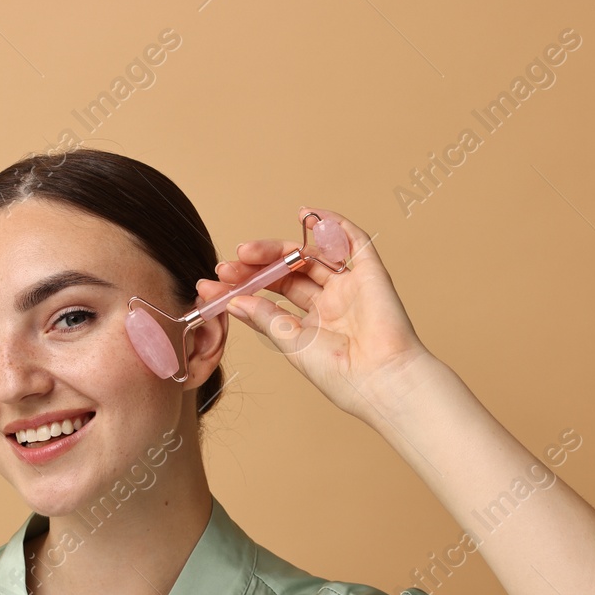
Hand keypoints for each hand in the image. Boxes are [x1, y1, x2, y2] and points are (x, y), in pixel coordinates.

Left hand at [197, 206, 434, 424]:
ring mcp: (351, 286)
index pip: (273, 295)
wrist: (381, 381)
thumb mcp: (291, 343)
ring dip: (278, 248)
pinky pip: (353, 241)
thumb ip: (264, 317)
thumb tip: (232, 301)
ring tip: (247, 251)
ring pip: (312, 255)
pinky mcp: (371, 274)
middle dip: (256, 266)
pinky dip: (332, 224)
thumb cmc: (340, 374)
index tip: (212, 284)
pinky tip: (307, 213)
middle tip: (227, 266)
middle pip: (289, 272)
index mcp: (312, 323)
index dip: (244, 286)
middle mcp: (331, 302)